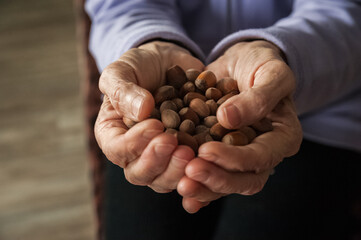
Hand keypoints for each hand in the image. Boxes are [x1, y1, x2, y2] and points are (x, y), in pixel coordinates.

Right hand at [95, 41, 203, 192]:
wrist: (168, 65)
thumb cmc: (139, 67)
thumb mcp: (122, 71)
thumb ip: (123, 91)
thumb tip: (142, 111)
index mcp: (114, 135)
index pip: (117, 150)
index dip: (134, 144)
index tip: (155, 126)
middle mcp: (135, 153)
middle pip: (141, 173)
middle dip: (158, 162)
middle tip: (175, 144)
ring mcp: (161, 158)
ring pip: (165, 180)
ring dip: (178, 170)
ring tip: (192, 152)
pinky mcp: (184, 155)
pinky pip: (190, 172)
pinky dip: (200, 170)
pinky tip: (212, 160)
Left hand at [177, 40, 302, 212]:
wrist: (242, 65)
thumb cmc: (262, 65)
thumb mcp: (272, 72)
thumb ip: (258, 96)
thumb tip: (227, 119)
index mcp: (282, 138)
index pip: (261, 157)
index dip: (235, 159)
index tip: (206, 150)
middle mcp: (263, 154)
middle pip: (244, 180)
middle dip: (216, 179)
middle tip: (189, 172)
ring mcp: (240, 157)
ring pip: (225, 184)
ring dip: (203, 187)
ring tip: (180, 184)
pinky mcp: (220, 155)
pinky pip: (211, 176)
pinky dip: (198, 186)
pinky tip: (182, 194)